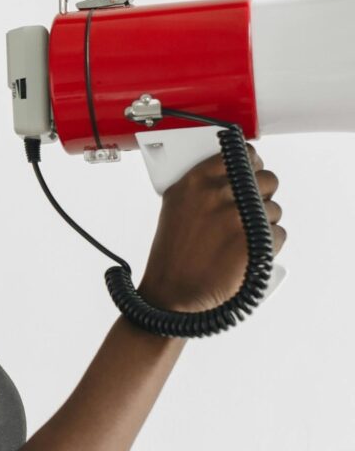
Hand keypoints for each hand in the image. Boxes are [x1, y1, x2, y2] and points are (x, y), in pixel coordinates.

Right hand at [138, 144, 286, 312]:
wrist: (172, 296)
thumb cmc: (172, 256)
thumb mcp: (175, 207)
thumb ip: (202, 186)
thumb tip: (231, 173)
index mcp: (197, 181)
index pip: (240, 154)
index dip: (251, 164)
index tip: (251, 172)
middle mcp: (218, 194)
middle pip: (266, 179)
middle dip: (263, 194)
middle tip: (251, 211)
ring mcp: (238, 217)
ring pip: (274, 209)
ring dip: (265, 223)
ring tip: (243, 239)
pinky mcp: (254, 241)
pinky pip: (279, 234)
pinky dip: (269, 245)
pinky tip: (249, 253)